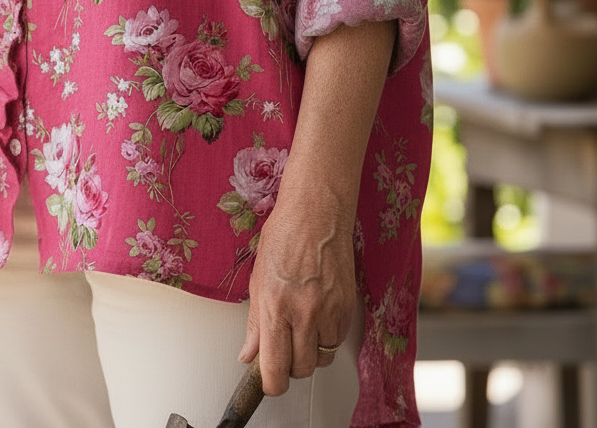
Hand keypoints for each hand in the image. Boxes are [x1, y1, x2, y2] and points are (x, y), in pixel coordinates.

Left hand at [238, 189, 356, 395]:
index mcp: (276, 306)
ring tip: (300, 329)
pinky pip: (337, 340)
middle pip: (301, 370)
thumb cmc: (285, 235)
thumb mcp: (258, 278)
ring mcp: (330, 311)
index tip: (268, 381)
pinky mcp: (348, 308)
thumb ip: (255, 322)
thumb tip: (248, 354)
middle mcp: (304, 313)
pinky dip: (327, 337)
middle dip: (290, 367)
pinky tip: (316, 316)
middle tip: (283, 349)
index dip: (271, 383)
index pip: (275, 369)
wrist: (318, 213)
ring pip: (321, 358)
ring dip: (310, 352)